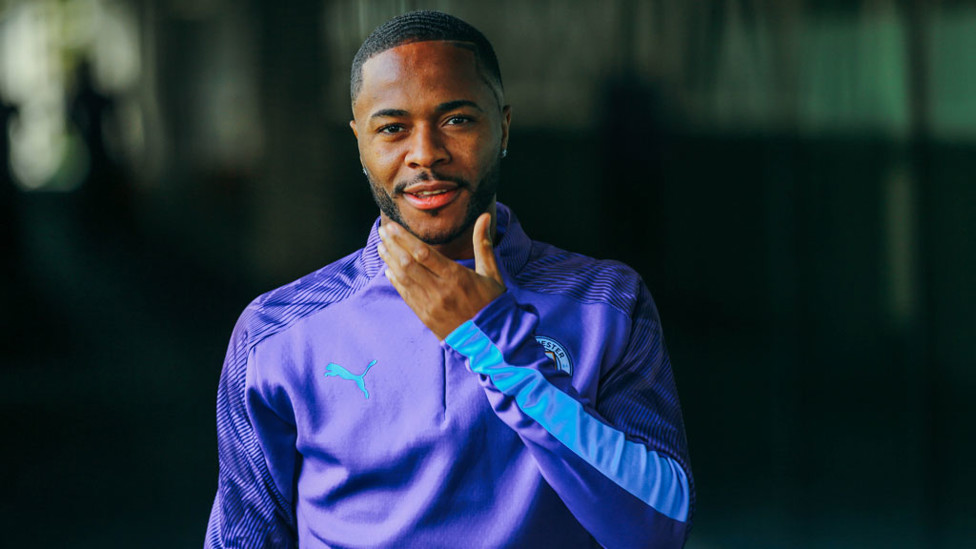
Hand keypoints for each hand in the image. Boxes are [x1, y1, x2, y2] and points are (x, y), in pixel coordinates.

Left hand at [377, 213, 505, 339]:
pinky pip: (406, 295)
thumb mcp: (491, 272)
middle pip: (408, 263)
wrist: (491, 339)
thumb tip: (485, 216)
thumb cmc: (492, 302)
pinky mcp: (426, 316)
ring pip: (404, 278)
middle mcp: (440, 290)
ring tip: (381, 247)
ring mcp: (431, 305)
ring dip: (390, 261)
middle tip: (383, 231)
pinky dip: (396, 281)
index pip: (423, 253)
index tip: (392, 227)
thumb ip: (483, 243)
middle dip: (393, 245)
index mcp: (457, 276)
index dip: (404, 238)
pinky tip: (388, 269)